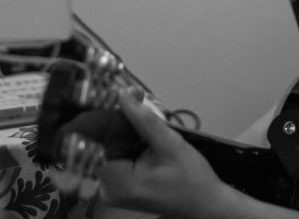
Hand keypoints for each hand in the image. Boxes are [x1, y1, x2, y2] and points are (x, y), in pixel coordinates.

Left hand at [97, 89, 230, 218]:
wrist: (205, 203)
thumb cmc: (192, 178)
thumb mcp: (170, 144)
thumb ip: (144, 120)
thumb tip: (122, 94)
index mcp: (117, 183)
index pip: (93, 144)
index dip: (104, 118)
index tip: (119, 97)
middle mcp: (108, 189)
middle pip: (100, 144)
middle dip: (118, 120)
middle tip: (136, 98)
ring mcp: (113, 189)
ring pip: (109, 146)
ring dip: (125, 128)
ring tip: (145, 113)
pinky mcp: (120, 186)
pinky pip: (117, 155)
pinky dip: (129, 140)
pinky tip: (144, 132)